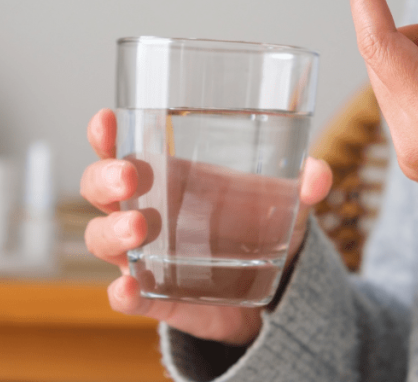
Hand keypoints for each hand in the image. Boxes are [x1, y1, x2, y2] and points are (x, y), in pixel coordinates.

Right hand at [80, 108, 331, 345]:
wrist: (271, 295)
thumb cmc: (260, 230)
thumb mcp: (284, 204)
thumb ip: (301, 186)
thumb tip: (318, 174)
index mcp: (166, 177)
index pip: (120, 147)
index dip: (106, 134)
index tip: (107, 119)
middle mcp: (145, 212)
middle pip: (99, 189)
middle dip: (105, 178)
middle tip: (130, 176)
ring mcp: (145, 256)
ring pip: (103, 239)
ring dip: (112, 232)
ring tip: (139, 228)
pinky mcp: (156, 297)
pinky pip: (126, 296)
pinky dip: (122, 294)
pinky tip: (128, 288)